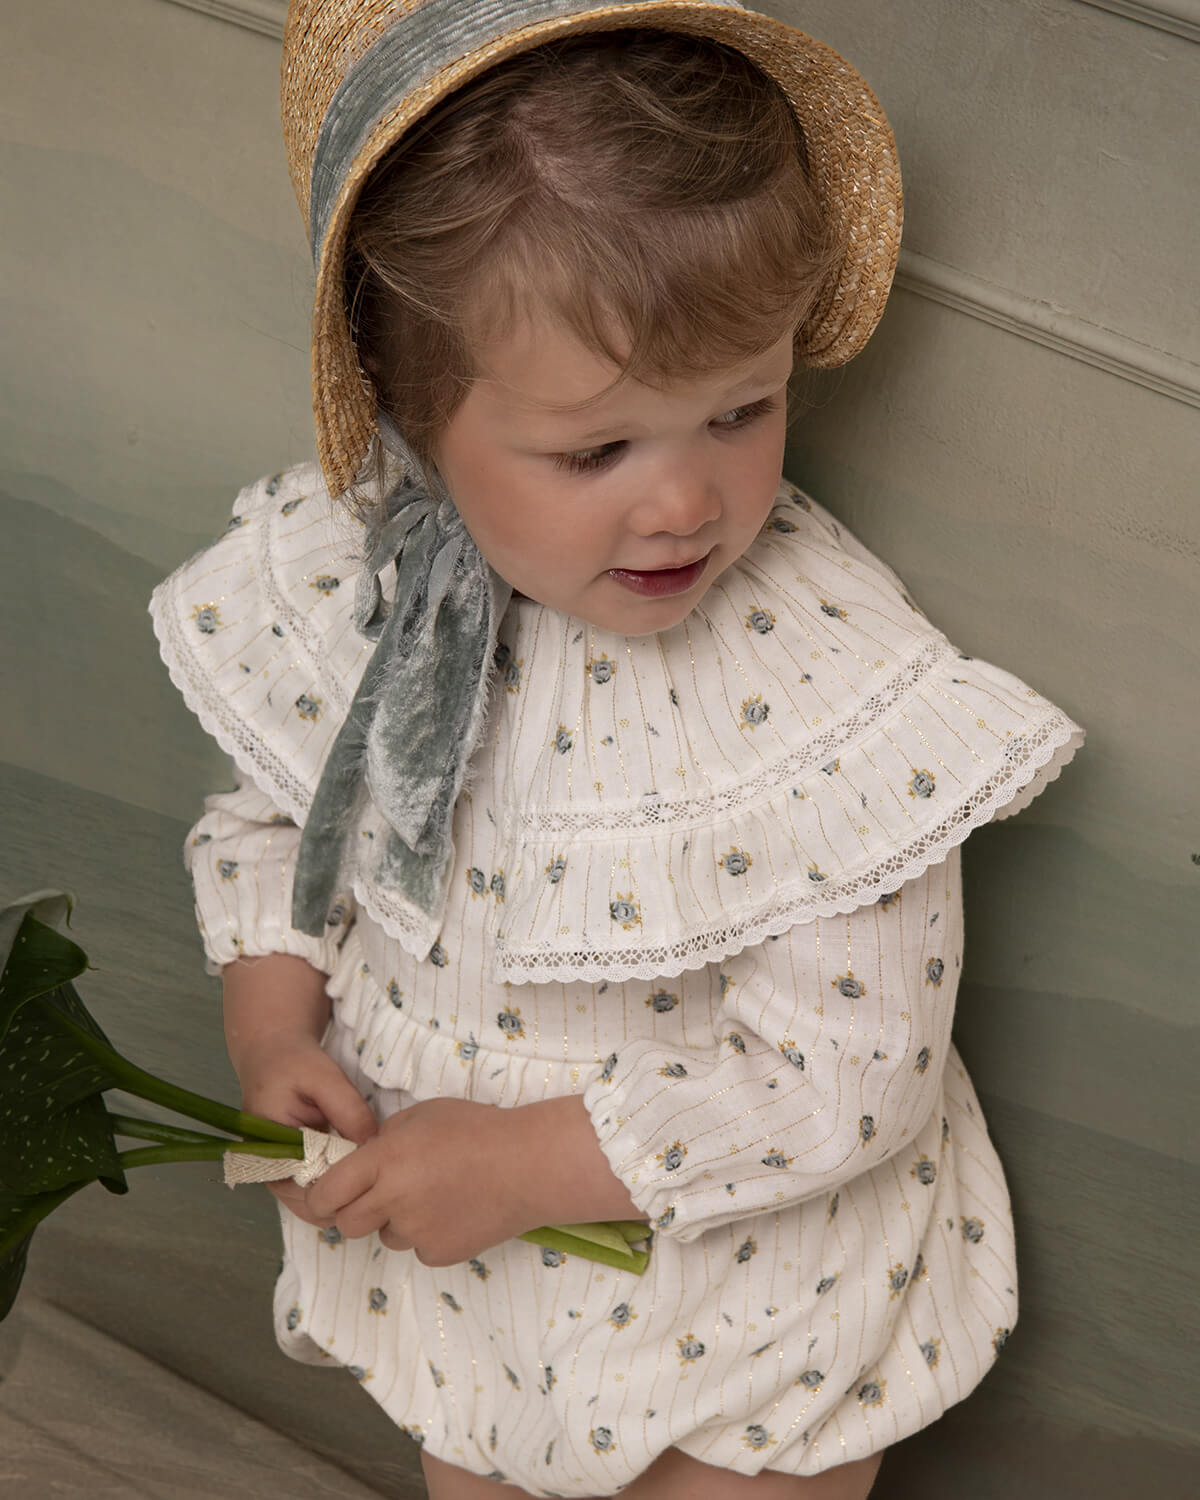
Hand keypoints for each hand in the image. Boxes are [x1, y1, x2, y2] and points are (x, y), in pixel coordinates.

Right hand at [222, 954, 376, 1226]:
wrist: (273, 1053)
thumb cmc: (295, 1064)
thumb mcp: (325, 1078)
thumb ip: (349, 1111)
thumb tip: (374, 1148)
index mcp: (268, 1153)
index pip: (309, 1193)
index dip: (344, 1187)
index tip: (373, 1170)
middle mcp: (269, 1173)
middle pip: (313, 1206)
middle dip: (346, 1194)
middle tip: (378, 1172)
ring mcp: (279, 1176)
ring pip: (317, 1203)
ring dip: (343, 1190)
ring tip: (370, 1168)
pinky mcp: (291, 1170)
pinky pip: (317, 1188)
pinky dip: (338, 1180)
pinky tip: (357, 1163)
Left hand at [303, 1097, 539, 1264]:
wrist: (529, 1166)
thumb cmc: (477, 1129)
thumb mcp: (423, 1114)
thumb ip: (386, 1137)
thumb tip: (366, 1157)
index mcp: (384, 1160)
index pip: (326, 1192)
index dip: (319, 1195)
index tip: (326, 1193)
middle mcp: (393, 1200)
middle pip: (346, 1224)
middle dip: (354, 1211)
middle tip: (378, 1195)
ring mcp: (416, 1232)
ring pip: (385, 1236)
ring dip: (395, 1222)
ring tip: (433, 1195)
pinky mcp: (438, 1254)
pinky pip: (417, 1248)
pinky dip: (427, 1234)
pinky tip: (454, 1210)